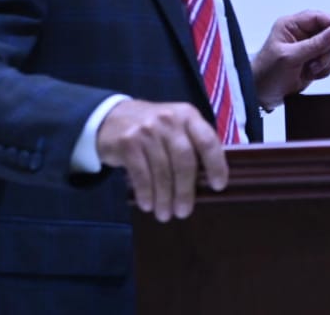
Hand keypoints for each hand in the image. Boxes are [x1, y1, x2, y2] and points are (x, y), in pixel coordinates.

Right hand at [96, 99, 226, 220]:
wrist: (112, 117)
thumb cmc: (154, 129)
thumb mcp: (176, 127)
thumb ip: (193, 145)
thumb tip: (208, 182)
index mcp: (188, 116)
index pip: (207, 141)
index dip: (216, 165)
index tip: (218, 187)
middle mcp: (169, 120)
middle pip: (184, 159)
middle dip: (185, 190)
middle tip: (183, 212)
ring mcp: (147, 130)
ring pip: (162, 169)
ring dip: (164, 197)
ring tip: (165, 214)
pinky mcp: (128, 142)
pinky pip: (141, 173)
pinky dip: (145, 192)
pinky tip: (147, 205)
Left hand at [251, 10, 329, 109]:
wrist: (262, 95)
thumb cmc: (267, 74)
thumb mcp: (289, 58)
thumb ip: (313, 45)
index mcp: (290, 25)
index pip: (317, 17)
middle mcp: (300, 33)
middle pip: (329, 33)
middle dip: (327, 50)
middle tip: (316, 63)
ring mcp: (307, 47)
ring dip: (326, 61)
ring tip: (311, 70)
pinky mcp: (312, 60)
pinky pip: (329, 60)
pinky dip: (325, 69)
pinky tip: (312, 74)